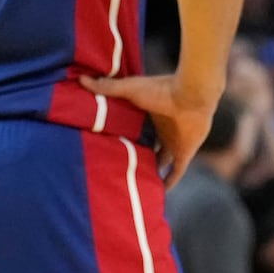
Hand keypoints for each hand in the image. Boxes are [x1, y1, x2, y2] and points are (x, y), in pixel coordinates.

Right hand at [79, 73, 217, 188]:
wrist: (191, 94)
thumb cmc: (161, 89)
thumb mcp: (129, 89)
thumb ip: (107, 88)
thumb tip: (81, 79)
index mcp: (148, 114)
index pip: (133, 128)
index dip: (121, 137)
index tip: (104, 147)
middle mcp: (161, 129)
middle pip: (145, 146)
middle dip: (134, 156)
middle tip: (115, 170)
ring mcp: (174, 141)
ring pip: (159, 161)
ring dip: (150, 171)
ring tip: (132, 185)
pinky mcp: (185, 152)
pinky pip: (176, 172)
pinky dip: (168, 182)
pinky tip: (158, 193)